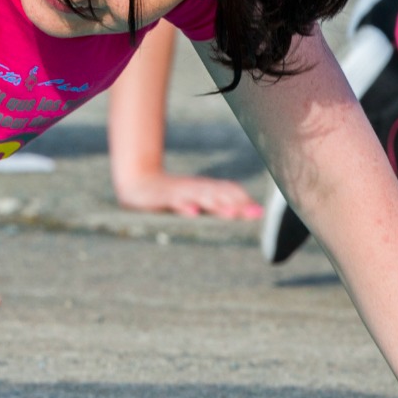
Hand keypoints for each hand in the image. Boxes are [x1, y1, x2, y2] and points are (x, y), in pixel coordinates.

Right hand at [112, 167, 261, 219]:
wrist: (137, 183)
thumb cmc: (171, 196)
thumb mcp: (195, 200)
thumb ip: (216, 205)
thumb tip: (244, 213)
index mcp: (205, 189)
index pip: (229, 191)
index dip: (244, 200)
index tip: (260, 213)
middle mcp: (195, 188)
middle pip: (220, 194)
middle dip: (237, 204)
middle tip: (253, 214)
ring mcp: (180, 192)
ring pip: (201, 197)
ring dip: (216, 205)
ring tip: (231, 214)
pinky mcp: (163, 197)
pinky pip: (175, 201)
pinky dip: (185, 207)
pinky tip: (194, 214)